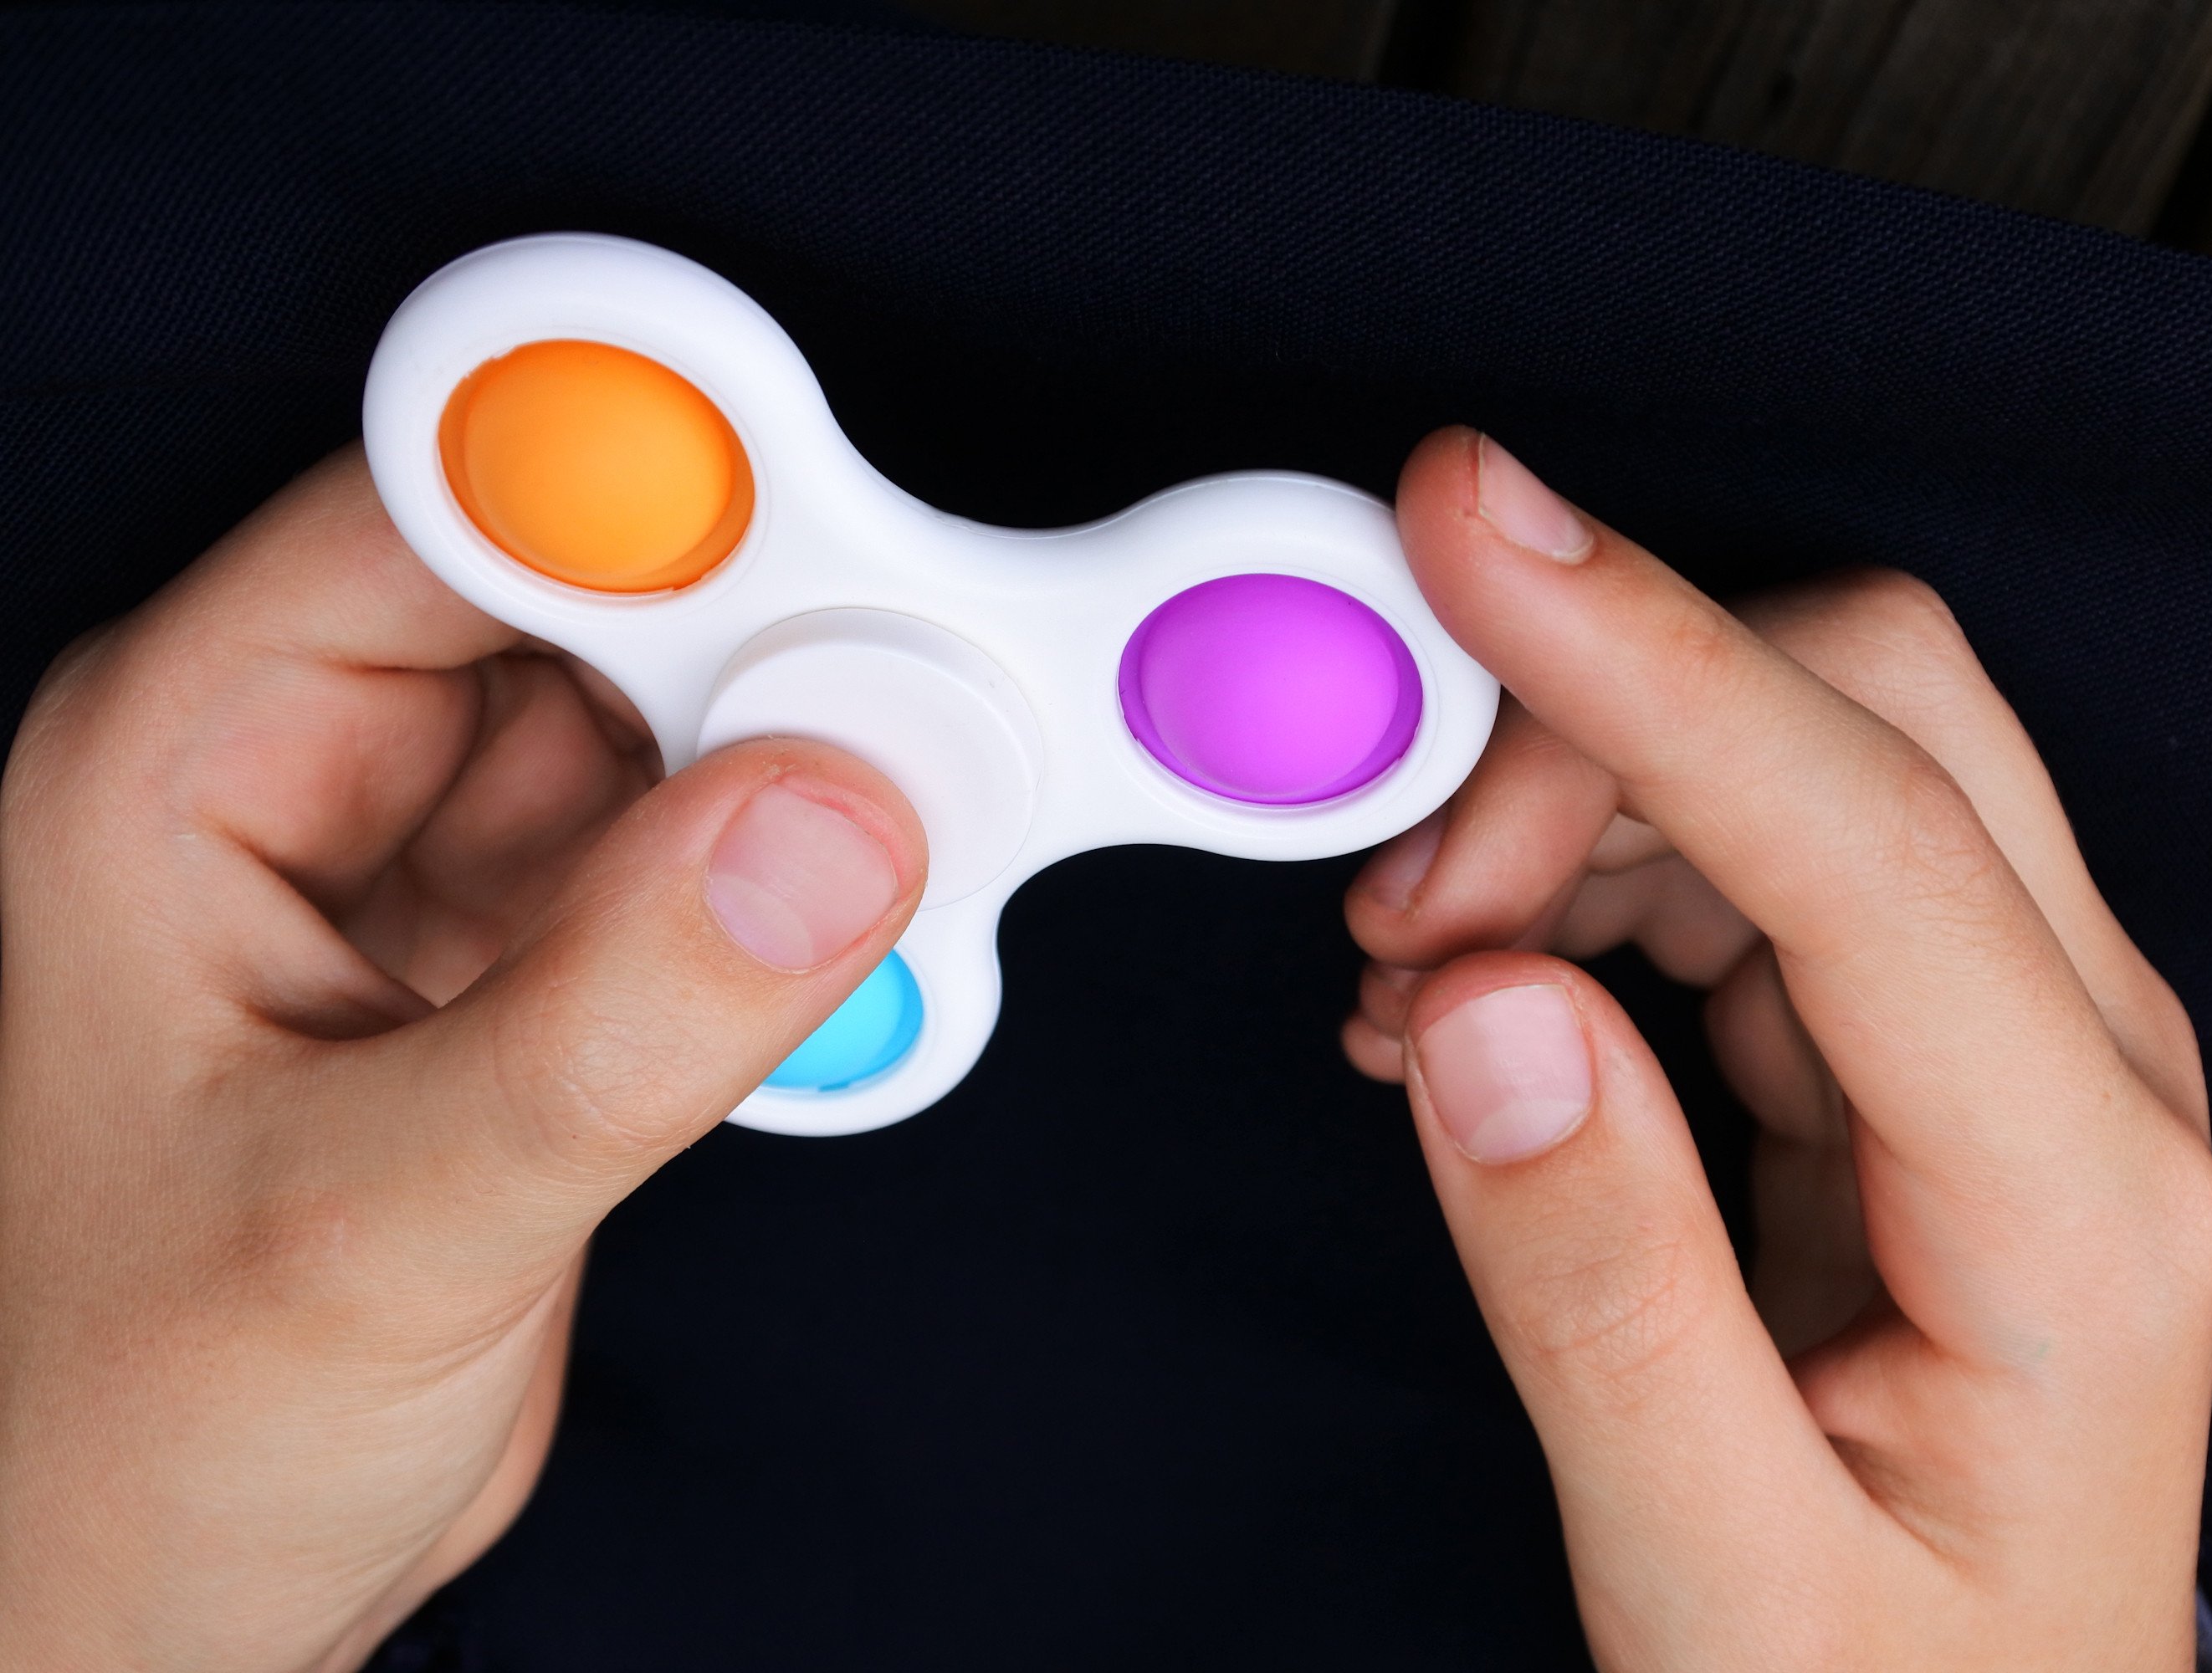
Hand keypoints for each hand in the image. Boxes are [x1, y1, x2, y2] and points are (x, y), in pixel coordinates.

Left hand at [0, 451, 926, 1670]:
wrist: (170, 1599)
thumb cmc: (136, 1437)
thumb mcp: (370, 1233)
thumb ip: (607, 1027)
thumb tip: (836, 820)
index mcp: (193, 754)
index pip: (442, 517)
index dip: (651, 502)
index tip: (847, 555)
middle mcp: (327, 770)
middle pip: (606, 597)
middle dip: (782, 648)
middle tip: (938, 727)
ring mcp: (458, 865)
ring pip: (696, 720)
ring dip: (827, 776)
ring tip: (930, 850)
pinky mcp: (563, 958)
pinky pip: (734, 861)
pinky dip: (827, 900)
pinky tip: (872, 970)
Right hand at [1345, 430, 2211, 1669]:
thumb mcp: (1717, 1580)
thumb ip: (1600, 1292)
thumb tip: (1480, 1004)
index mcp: (2081, 1209)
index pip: (1872, 840)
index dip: (1650, 660)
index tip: (1467, 525)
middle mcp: (2086, 1073)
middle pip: (1875, 712)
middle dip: (1597, 724)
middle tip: (1386, 888)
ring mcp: (2014, 1040)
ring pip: (1799, 754)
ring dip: (1573, 801)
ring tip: (1406, 976)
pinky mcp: (1922, 1045)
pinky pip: (1755, 853)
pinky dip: (1587, 867)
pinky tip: (1475, 992)